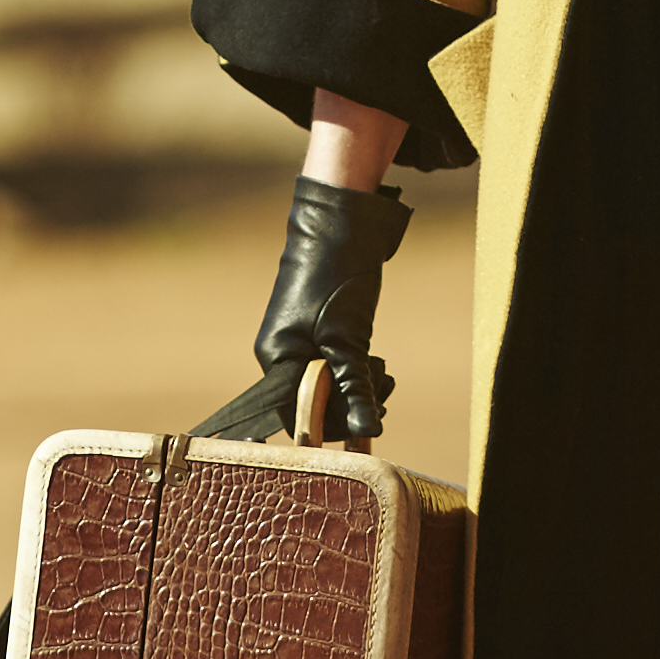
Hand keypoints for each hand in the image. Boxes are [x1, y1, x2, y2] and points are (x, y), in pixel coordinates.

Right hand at [252, 176, 406, 444]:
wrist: (341, 224)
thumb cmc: (335, 279)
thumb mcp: (348, 339)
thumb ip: (353, 387)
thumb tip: (367, 433)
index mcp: (276, 360)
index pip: (297, 416)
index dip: (333, 425)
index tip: (367, 420)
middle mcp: (282, 355)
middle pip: (315, 404)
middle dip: (352, 404)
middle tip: (382, 389)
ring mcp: (300, 342)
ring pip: (329, 386)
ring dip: (359, 387)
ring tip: (383, 372)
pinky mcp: (319, 332)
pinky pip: (335, 367)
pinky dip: (357, 371)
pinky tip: (377, 365)